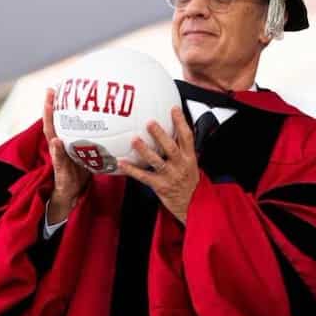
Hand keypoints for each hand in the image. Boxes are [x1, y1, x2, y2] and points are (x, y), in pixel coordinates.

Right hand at [43, 88, 91, 222]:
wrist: (72, 195)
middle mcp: (59, 146)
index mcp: (66, 141)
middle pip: (52, 123)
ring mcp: (56, 157)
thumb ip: (99, 142)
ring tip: (49, 110)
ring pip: (51, 137)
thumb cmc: (82, 173)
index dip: (63, 103)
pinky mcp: (58, 170)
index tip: (62, 86)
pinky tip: (58, 141)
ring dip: (49, 123)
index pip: (63, 119)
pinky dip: (57, 150)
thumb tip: (121, 127)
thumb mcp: (90, 155)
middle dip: (50, 107)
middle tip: (51, 91)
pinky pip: (57, 159)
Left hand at [116, 106, 198, 222]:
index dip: (181, 122)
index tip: (173, 109)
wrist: (194, 206)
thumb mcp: (192, 164)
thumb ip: (182, 150)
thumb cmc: (189, 182)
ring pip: (157, 161)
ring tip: (134, 140)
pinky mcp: (161, 186)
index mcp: (189, 157)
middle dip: (161, 135)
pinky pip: (144, 177)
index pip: (187, 137)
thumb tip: (173, 131)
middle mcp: (181, 165)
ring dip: (145, 150)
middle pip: (171, 147)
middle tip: (149, 122)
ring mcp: (171, 176)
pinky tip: (121, 163)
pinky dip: (132, 170)